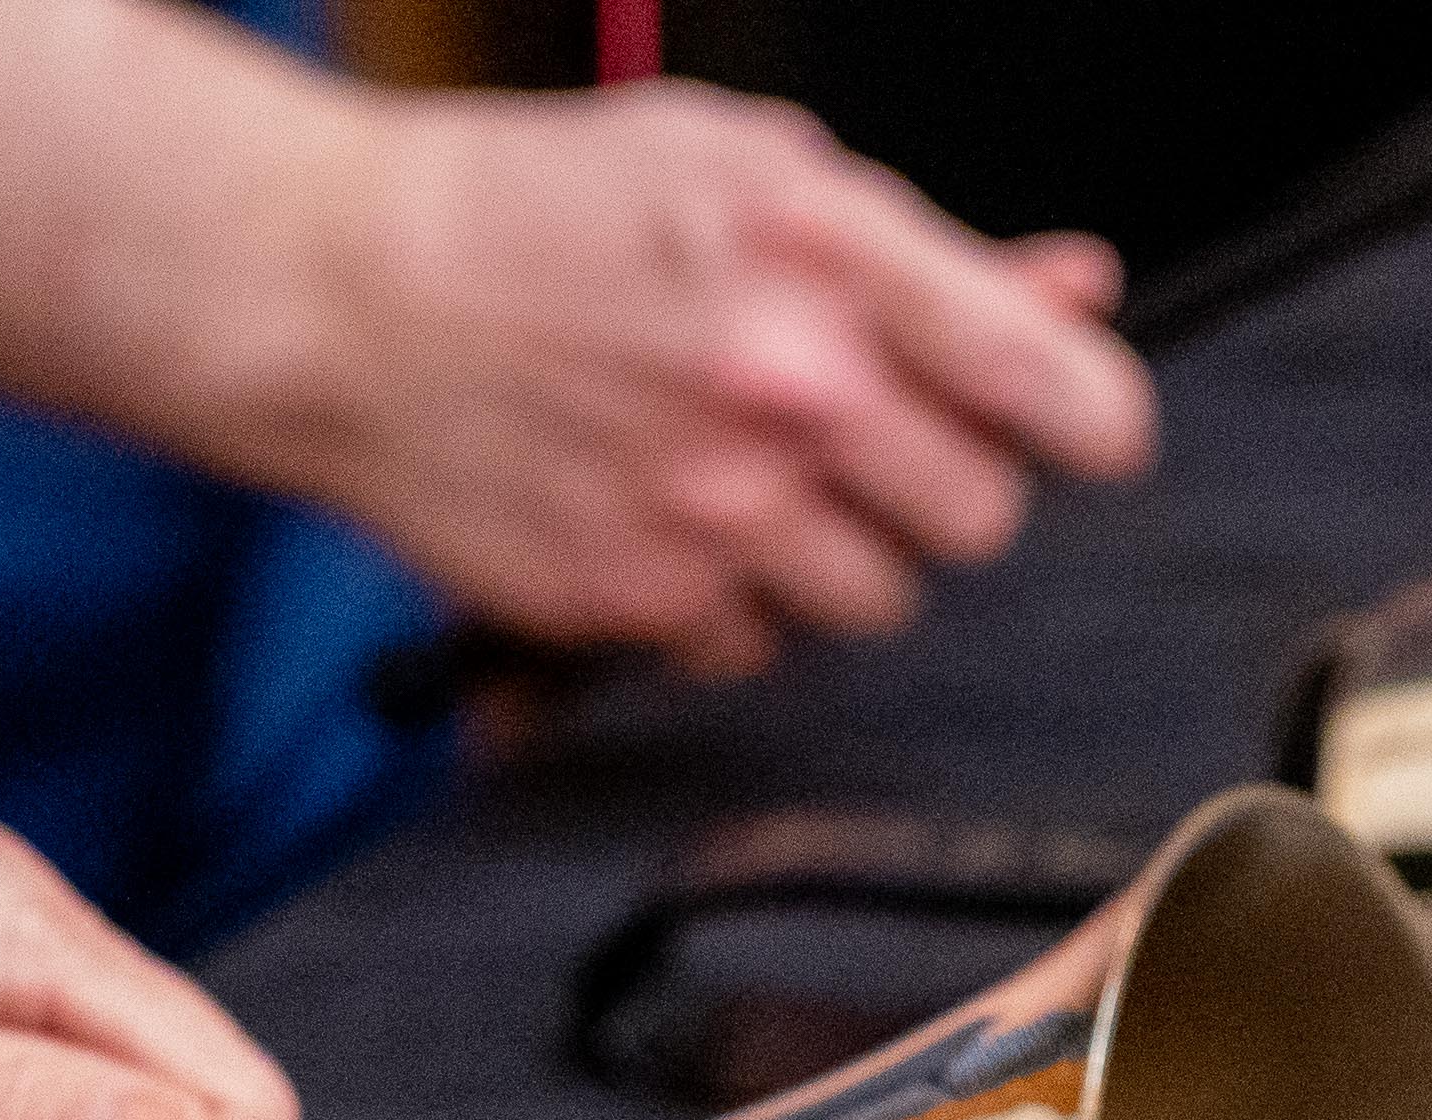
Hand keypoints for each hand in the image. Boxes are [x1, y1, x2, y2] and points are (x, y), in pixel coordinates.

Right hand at [240, 83, 1153, 680]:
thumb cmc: (530, 211)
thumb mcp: (746, 166)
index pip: (1050, 388)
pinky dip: (729, 596)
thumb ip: (919, 253)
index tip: (1083, 426)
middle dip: (939, 479)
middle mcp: (785, 394)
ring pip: (879, 598)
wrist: (343, 296)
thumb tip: (1065, 294)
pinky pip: (757, 642)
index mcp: (826, 259)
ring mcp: (713, 514)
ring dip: (840, 549)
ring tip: (751, 471)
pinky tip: (665, 514)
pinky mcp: (640, 600)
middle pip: (979, 517)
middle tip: (865, 434)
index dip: (1088, 414)